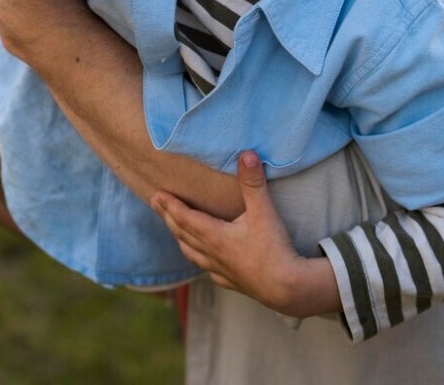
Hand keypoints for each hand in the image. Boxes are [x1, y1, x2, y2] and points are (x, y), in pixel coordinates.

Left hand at [151, 152, 340, 317]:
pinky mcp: (232, 282)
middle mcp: (212, 254)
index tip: (157, 194)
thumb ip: (253, 182)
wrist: (288, 289)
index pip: (185, 218)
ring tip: (173, 230)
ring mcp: (221, 270)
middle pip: (183, 234)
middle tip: (155, 203)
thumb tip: (247, 154)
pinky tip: (204, 260)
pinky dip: (200, 260)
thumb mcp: (263, 211)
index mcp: (215, 236)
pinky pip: (208, 270)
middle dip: (168, 217)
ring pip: (192, 253)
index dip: (170, 205)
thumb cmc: (274, 249)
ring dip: (180, 238)